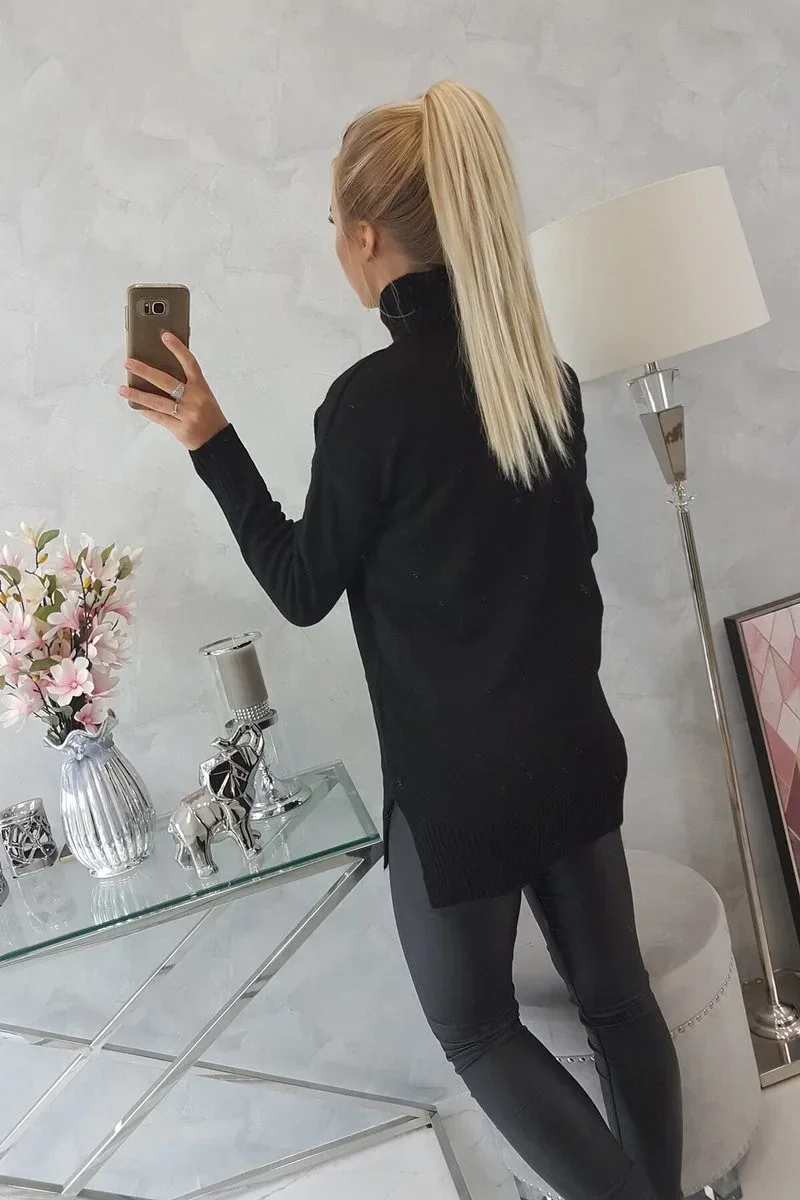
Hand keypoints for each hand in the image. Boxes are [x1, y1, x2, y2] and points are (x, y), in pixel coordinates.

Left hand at [120, 332, 228, 451]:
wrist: (217, 440)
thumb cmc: (209, 414)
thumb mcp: (203, 395)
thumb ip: (187, 383)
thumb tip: (161, 370)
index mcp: (201, 387)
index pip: (189, 363)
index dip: (178, 348)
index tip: (164, 336)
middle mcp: (194, 399)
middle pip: (166, 381)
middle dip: (145, 371)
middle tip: (128, 363)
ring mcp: (186, 414)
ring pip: (157, 402)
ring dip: (138, 394)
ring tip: (122, 389)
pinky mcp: (179, 428)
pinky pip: (159, 418)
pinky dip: (146, 411)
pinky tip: (135, 405)